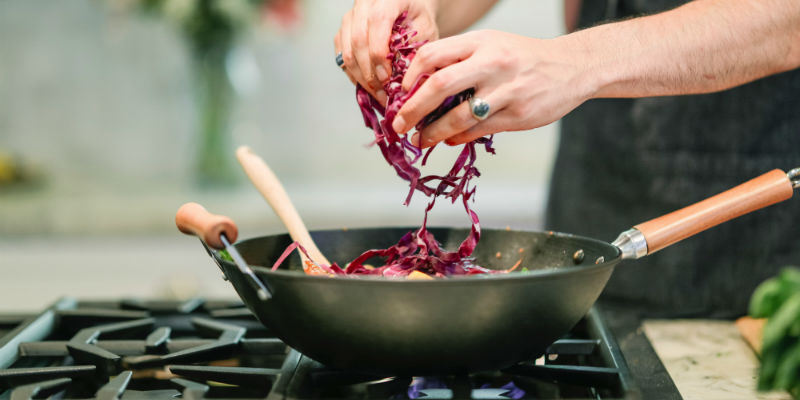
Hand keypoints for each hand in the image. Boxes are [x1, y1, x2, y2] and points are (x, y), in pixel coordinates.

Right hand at [334, 0, 439, 104]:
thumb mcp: (425, 30)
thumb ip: (416, 49)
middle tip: (382, 94)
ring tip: (377, 94)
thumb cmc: (417, 18)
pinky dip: (353, 74)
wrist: (407, 8)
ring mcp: (349, 18)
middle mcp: (363, 4)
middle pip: (358, 40)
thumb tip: (406, 80)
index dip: (378, 53)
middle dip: (369, 72)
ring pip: (346, 51)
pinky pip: (341, 57)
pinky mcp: (343, 32)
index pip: (377, 22)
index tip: (386, 78)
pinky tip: (367, 86)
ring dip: (361, 77)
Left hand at [391, 30, 593, 147]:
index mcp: (480, 42)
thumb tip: (421, 87)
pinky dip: (458, 138)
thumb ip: (459, 59)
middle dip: (412, 109)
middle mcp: (492, 63)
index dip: (410, 76)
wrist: (572, 67)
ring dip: (433, 132)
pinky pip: (479, 130)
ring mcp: (506, 90)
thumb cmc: (523, 58)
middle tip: (398, 124)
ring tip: (421, 140)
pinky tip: (449, 140)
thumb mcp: (492, 45)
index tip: (400, 93)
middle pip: (438, 86)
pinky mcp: (517, 115)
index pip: (432, 54)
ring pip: (458, 116)